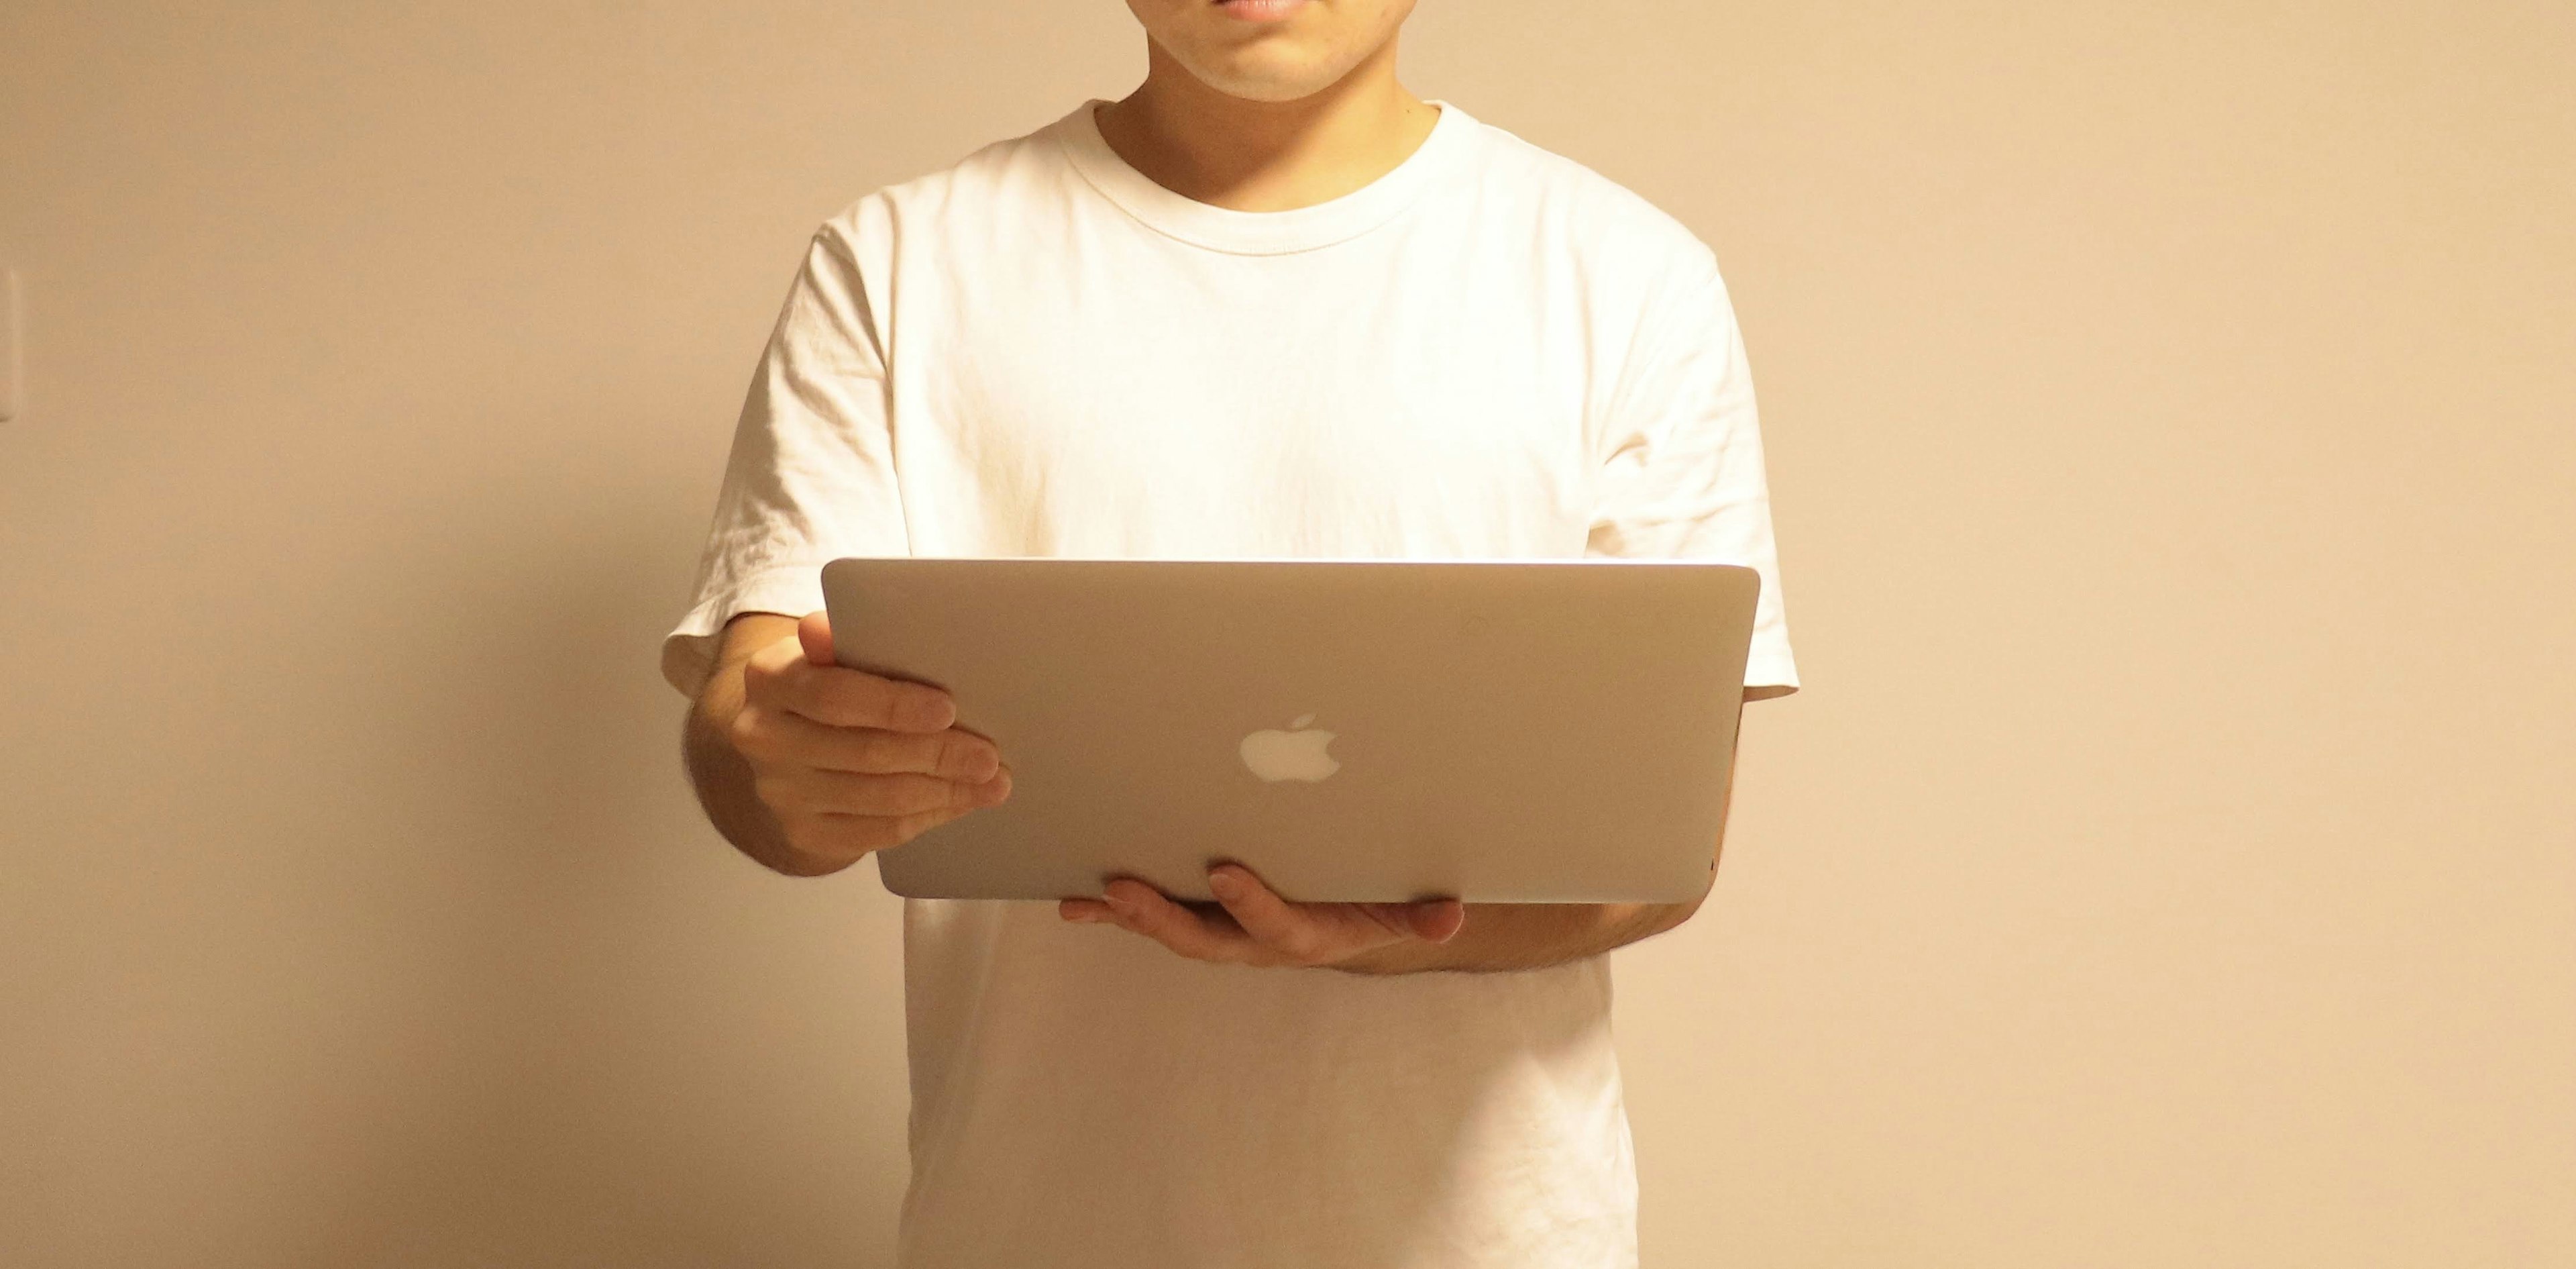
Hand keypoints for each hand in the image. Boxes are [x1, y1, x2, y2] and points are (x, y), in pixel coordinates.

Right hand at [727, 611, 1012, 871]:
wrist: (789, 734)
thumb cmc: (832, 677)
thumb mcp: (835, 648)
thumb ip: (841, 638)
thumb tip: (824, 629)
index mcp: (770, 679)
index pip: (833, 696)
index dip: (893, 706)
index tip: (949, 709)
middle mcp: (764, 738)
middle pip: (864, 753)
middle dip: (937, 755)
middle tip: (989, 757)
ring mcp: (780, 792)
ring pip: (878, 799)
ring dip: (944, 792)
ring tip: (991, 783)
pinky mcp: (803, 831)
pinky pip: (877, 833)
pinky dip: (927, 817)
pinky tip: (959, 802)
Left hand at [1059, 864, 1464, 969]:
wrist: (1349, 924)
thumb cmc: (1373, 903)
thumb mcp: (1402, 908)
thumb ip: (1421, 912)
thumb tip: (1449, 915)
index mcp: (1305, 935)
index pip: (1277, 925)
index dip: (1251, 904)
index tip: (1225, 874)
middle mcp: (1255, 941)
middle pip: (1205, 939)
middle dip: (1163, 917)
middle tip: (1125, 889)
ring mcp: (1223, 932)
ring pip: (1172, 929)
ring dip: (1128, 915)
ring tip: (1085, 898)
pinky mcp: (1200, 915)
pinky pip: (1154, 915)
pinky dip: (1114, 911)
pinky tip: (1073, 901)